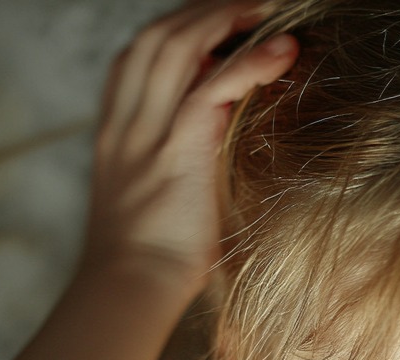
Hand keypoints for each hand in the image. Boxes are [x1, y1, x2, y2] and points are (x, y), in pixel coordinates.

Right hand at [82, 1, 296, 297]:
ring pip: (178, 47)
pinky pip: (211, 88)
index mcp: (117, 131)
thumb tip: (214, 145)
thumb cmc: (149, 260)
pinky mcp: (176, 150)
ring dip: (224, 20)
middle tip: (249, 7)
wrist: (129, 290)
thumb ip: (175, 162)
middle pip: (157, 36)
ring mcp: (146, 133)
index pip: (137, 55)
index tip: (217, 24)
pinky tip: (282, 52)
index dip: (177, 28)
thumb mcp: (154, 199)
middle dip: (203, 11)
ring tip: (266, 11)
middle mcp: (126, 123)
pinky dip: (249, 63)